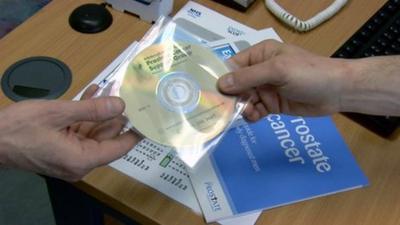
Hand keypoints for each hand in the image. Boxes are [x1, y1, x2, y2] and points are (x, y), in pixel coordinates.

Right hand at [0, 85, 140, 180]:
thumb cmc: (20, 127)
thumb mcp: (59, 113)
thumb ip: (92, 109)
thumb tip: (120, 106)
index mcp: (82, 159)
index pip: (119, 148)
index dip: (135, 132)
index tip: (147, 116)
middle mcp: (80, 163)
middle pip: (107, 138)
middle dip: (114, 115)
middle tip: (125, 92)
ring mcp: (70, 157)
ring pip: (93, 133)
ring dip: (99, 111)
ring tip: (109, 88)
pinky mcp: (61, 150)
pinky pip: (80, 133)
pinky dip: (85, 116)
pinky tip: (93, 94)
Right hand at [218, 40, 349, 120]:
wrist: (338, 91)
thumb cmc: (308, 74)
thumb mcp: (277, 71)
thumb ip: (248, 77)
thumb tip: (221, 84)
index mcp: (259, 55)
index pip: (232, 66)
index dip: (221, 79)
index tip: (210, 94)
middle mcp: (259, 71)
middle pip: (236, 85)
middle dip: (230, 97)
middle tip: (223, 110)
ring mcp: (266, 89)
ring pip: (244, 100)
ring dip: (241, 108)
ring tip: (248, 113)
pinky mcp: (272, 104)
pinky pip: (255, 110)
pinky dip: (252, 115)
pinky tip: (255, 117)